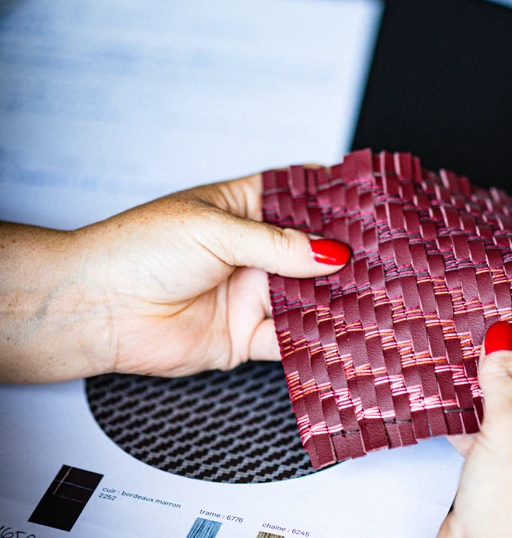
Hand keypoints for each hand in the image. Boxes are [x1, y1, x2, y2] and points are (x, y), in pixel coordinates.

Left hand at [0, 173, 349, 382]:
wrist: (94, 309)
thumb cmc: (137, 251)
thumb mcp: (213, 230)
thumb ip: (276, 245)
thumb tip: (331, 252)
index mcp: (243, 207)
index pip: (301, 197)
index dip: (337, 199)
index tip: (377, 204)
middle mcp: (253, 251)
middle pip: (313, 251)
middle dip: (348, 256)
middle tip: (390, 257)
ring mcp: (252, 294)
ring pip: (310, 297)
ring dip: (340, 299)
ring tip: (380, 296)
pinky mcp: (246, 337)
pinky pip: (293, 340)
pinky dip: (319, 340)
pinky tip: (345, 335)